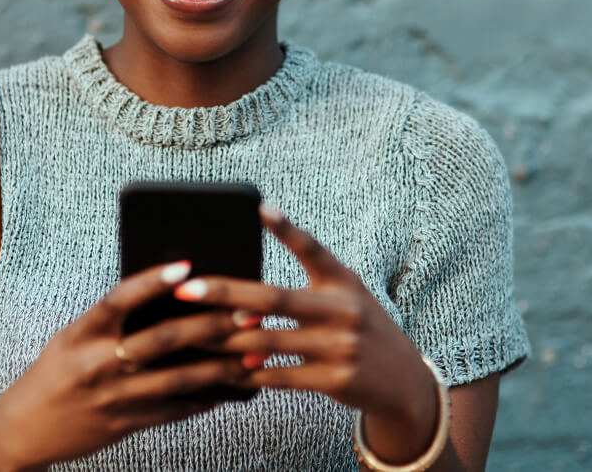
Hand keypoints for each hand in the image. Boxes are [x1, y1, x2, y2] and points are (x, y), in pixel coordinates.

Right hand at [0, 260, 250, 470]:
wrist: (25, 429)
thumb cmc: (56, 371)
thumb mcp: (72, 337)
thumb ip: (111, 320)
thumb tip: (167, 295)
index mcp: (81, 334)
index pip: (119, 299)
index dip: (152, 281)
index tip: (186, 266)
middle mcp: (98, 364)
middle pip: (162, 339)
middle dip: (210, 325)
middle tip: (247, 311)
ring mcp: (113, 398)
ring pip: (178, 378)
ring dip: (221, 365)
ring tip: (253, 352)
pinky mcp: (125, 425)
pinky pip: (173, 409)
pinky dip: (203, 398)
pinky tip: (229, 388)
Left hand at [173, 206, 439, 463]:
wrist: (405, 382)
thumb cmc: (359, 327)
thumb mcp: (346, 294)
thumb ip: (308, 282)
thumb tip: (243, 292)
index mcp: (343, 280)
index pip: (312, 248)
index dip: (286, 228)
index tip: (259, 208)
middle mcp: (343, 310)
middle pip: (274, 298)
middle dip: (225, 293)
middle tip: (187, 289)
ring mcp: (340, 347)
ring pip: (267, 341)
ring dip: (224, 339)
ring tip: (190, 333)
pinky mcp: (335, 381)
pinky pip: (279, 377)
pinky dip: (248, 374)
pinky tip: (222, 370)